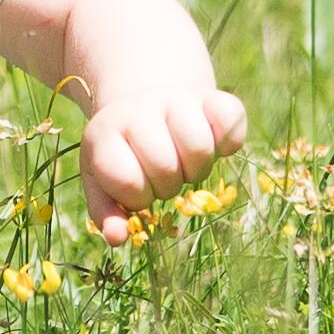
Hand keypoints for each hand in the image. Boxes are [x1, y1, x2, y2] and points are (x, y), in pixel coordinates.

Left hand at [80, 85, 246, 246]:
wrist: (142, 105)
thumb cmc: (122, 155)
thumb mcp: (102, 180)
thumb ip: (106, 212)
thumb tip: (117, 238)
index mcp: (104, 133)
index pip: (127, 180)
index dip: (137, 197)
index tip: (137, 188)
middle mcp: (139, 109)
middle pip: (166, 167)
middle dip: (167, 185)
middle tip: (162, 176)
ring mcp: (176, 98)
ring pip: (200, 148)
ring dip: (196, 169)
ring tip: (183, 162)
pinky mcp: (211, 95)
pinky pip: (231, 122)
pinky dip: (227, 143)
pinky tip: (211, 143)